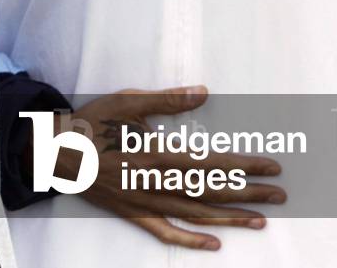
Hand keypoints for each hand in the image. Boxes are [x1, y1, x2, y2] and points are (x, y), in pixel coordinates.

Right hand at [52, 86, 284, 250]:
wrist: (56, 152)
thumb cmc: (92, 122)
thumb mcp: (128, 102)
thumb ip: (168, 100)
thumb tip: (203, 93)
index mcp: (158, 154)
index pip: (212, 163)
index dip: (245, 165)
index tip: (271, 166)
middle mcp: (157, 183)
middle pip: (212, 192)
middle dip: (249, 193)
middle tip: (280, 195)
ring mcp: (146, 202)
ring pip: (197, 215)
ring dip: (231, 218)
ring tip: (260, 220)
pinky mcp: (134, 214)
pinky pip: (166, 233)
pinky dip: (191, 242)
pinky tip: (214, 244)